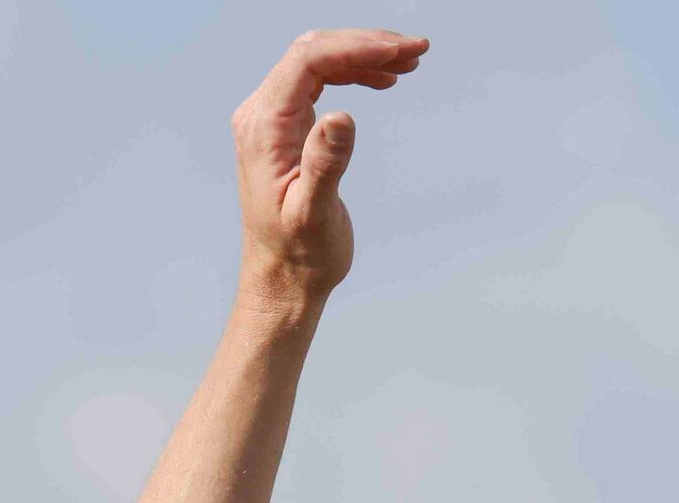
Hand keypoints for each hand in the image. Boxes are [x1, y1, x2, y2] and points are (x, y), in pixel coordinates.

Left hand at [230, 28, 428, 310]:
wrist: (283, 281)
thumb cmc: (299, 256)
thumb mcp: (314, 214)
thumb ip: (325, 163)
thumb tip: (341, 115)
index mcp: (264, 127)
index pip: (309, 61)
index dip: (357, 48)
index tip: (401, 53)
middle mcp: (261, 114)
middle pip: (314, 52)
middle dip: (366, 44)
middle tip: (416, 50)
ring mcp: (272, 119)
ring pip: (318, 62)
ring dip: (364, 56)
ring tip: (408, 63)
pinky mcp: (287, 128)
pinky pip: (318, 82)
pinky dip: (353, 74)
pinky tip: (383, 81)